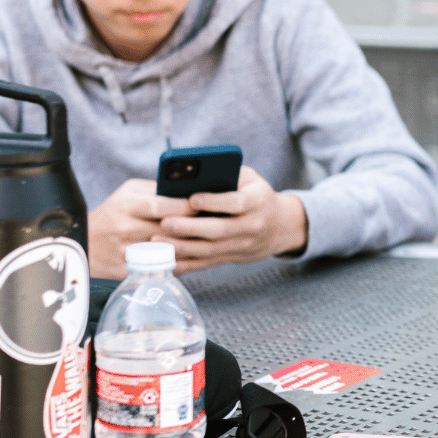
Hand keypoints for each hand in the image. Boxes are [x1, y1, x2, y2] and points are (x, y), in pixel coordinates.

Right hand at [88, 178, 196, 278]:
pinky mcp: (130, 271)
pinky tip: (192, 257)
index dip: (185, 206)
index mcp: (126, 206)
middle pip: (168, 229)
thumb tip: (186, 190)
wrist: (85, 243)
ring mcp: (128, 252)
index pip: (160, 206)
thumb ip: (155, 189)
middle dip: (193, 227)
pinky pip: (161, 268)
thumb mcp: (127, 193)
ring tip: (206, 240)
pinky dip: (180, 263)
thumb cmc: (112, 213)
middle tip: (211, 223)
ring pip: (168, 251)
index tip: (202, 206)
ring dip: (191, 246)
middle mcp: (126, 229)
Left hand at [151, 166, 309, 273]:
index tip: (192, 198)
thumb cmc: (256, 194)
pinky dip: (186, 264)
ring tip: (157, 241)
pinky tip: (166, 259)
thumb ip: (226, 174)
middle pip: (219, 230)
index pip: (237, 203)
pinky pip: (206, 263)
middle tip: (165, 223)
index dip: (215, 202)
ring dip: (183, 247)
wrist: (279, 226)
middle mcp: (252, 226)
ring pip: (210, 250)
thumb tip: (190, 173)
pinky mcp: (231, 258)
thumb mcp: (249, 178)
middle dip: (190, 228)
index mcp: (258, 202)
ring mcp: (242, 245)